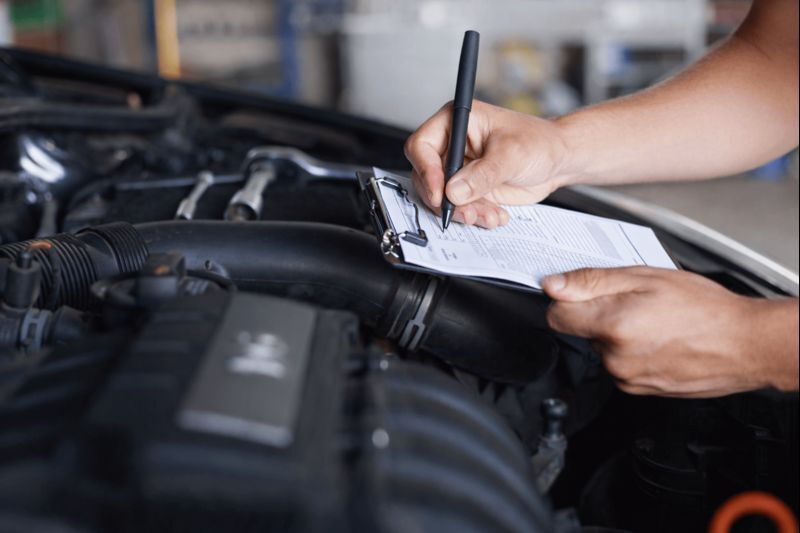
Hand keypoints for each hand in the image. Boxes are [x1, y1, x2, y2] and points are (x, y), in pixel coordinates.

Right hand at [404, 100, 570, 227]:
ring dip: (463, 212)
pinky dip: (475, 216)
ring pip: (442, 198)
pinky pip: (460, 208)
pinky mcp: (468, 189)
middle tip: (464, 211)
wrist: (558, 161)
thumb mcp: (511, 155)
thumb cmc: (539, 142)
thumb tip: (453, 190)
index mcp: (456, 121)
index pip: (422, 146)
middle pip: (427, 177)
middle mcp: (453, 145)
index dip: (426, 171)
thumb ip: (482, 174)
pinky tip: (495, 214)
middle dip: (445, 199)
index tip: (440, 194)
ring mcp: (459, 169)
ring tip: (488, 215)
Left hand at [542, 267, 797, 397]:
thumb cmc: (704, 309)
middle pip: (582, 331)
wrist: (745, 345)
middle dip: (600, 314)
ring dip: (618, 334)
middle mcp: (614, 357)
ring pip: (602, 348)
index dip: (566, 300)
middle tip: (636, 303)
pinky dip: (632, 353)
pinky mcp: (638, 390)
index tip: (578, 293)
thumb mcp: (645, 277)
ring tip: (654, 322)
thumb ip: (592, 281)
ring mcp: (626, 377)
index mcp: (612, 325)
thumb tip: (553, 284)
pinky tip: (659, 340)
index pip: (556, 316)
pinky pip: (620, 366)